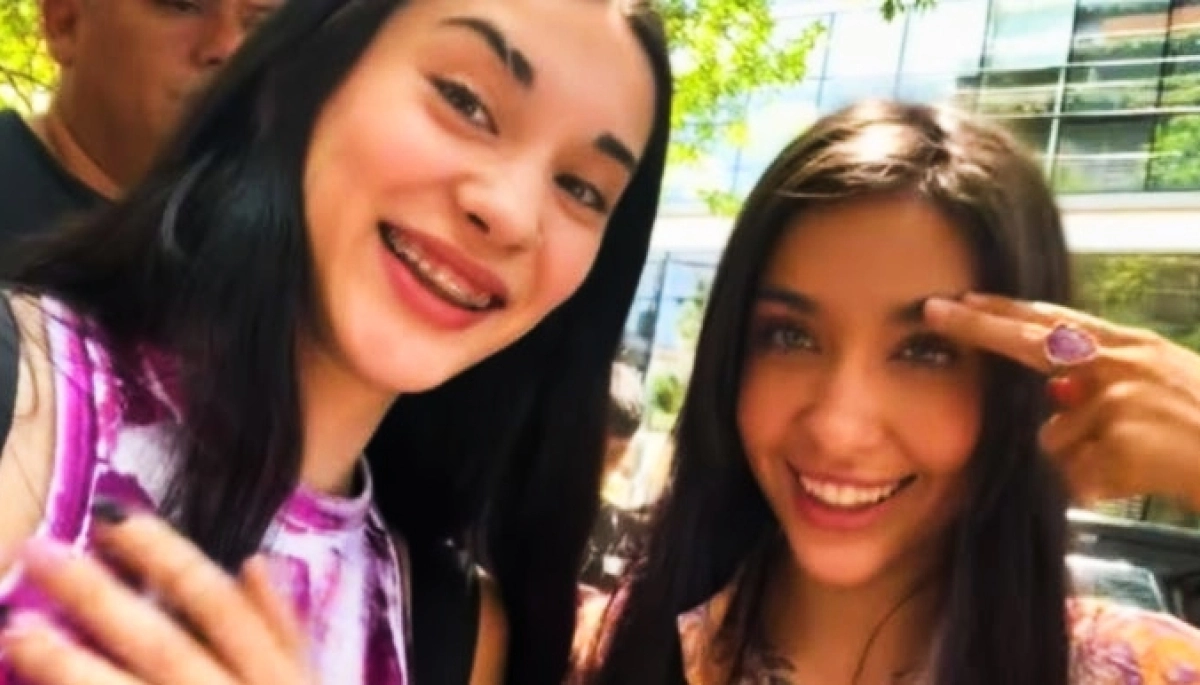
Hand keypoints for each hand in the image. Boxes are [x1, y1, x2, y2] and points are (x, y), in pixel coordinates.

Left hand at [0, 502, 312, 684]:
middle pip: (160, 644)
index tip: (114, 518)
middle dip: (100, 598)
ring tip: (18, 629)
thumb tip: (256, 563)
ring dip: (70, 667)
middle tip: (41, 553)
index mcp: (275, 679)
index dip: (165, 556)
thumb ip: (286, 630)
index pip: (215, 604)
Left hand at [925, 293, 1199, 506]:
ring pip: (1056, 440)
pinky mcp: (1122, 441)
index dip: (1006, 311)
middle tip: (936, 311)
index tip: (962, 299)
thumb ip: (1103, 388)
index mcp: (1132, 348)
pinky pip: (1077, 477)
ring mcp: (1121, 400)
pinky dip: (1096, 490)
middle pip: (1035, 342)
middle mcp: (1123, 364)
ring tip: (1137, 466)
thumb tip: (1053, 397)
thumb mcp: (1159, 389)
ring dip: (1081, 464)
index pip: (1057, 322)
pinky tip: (1139, 483)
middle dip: (981, 327)